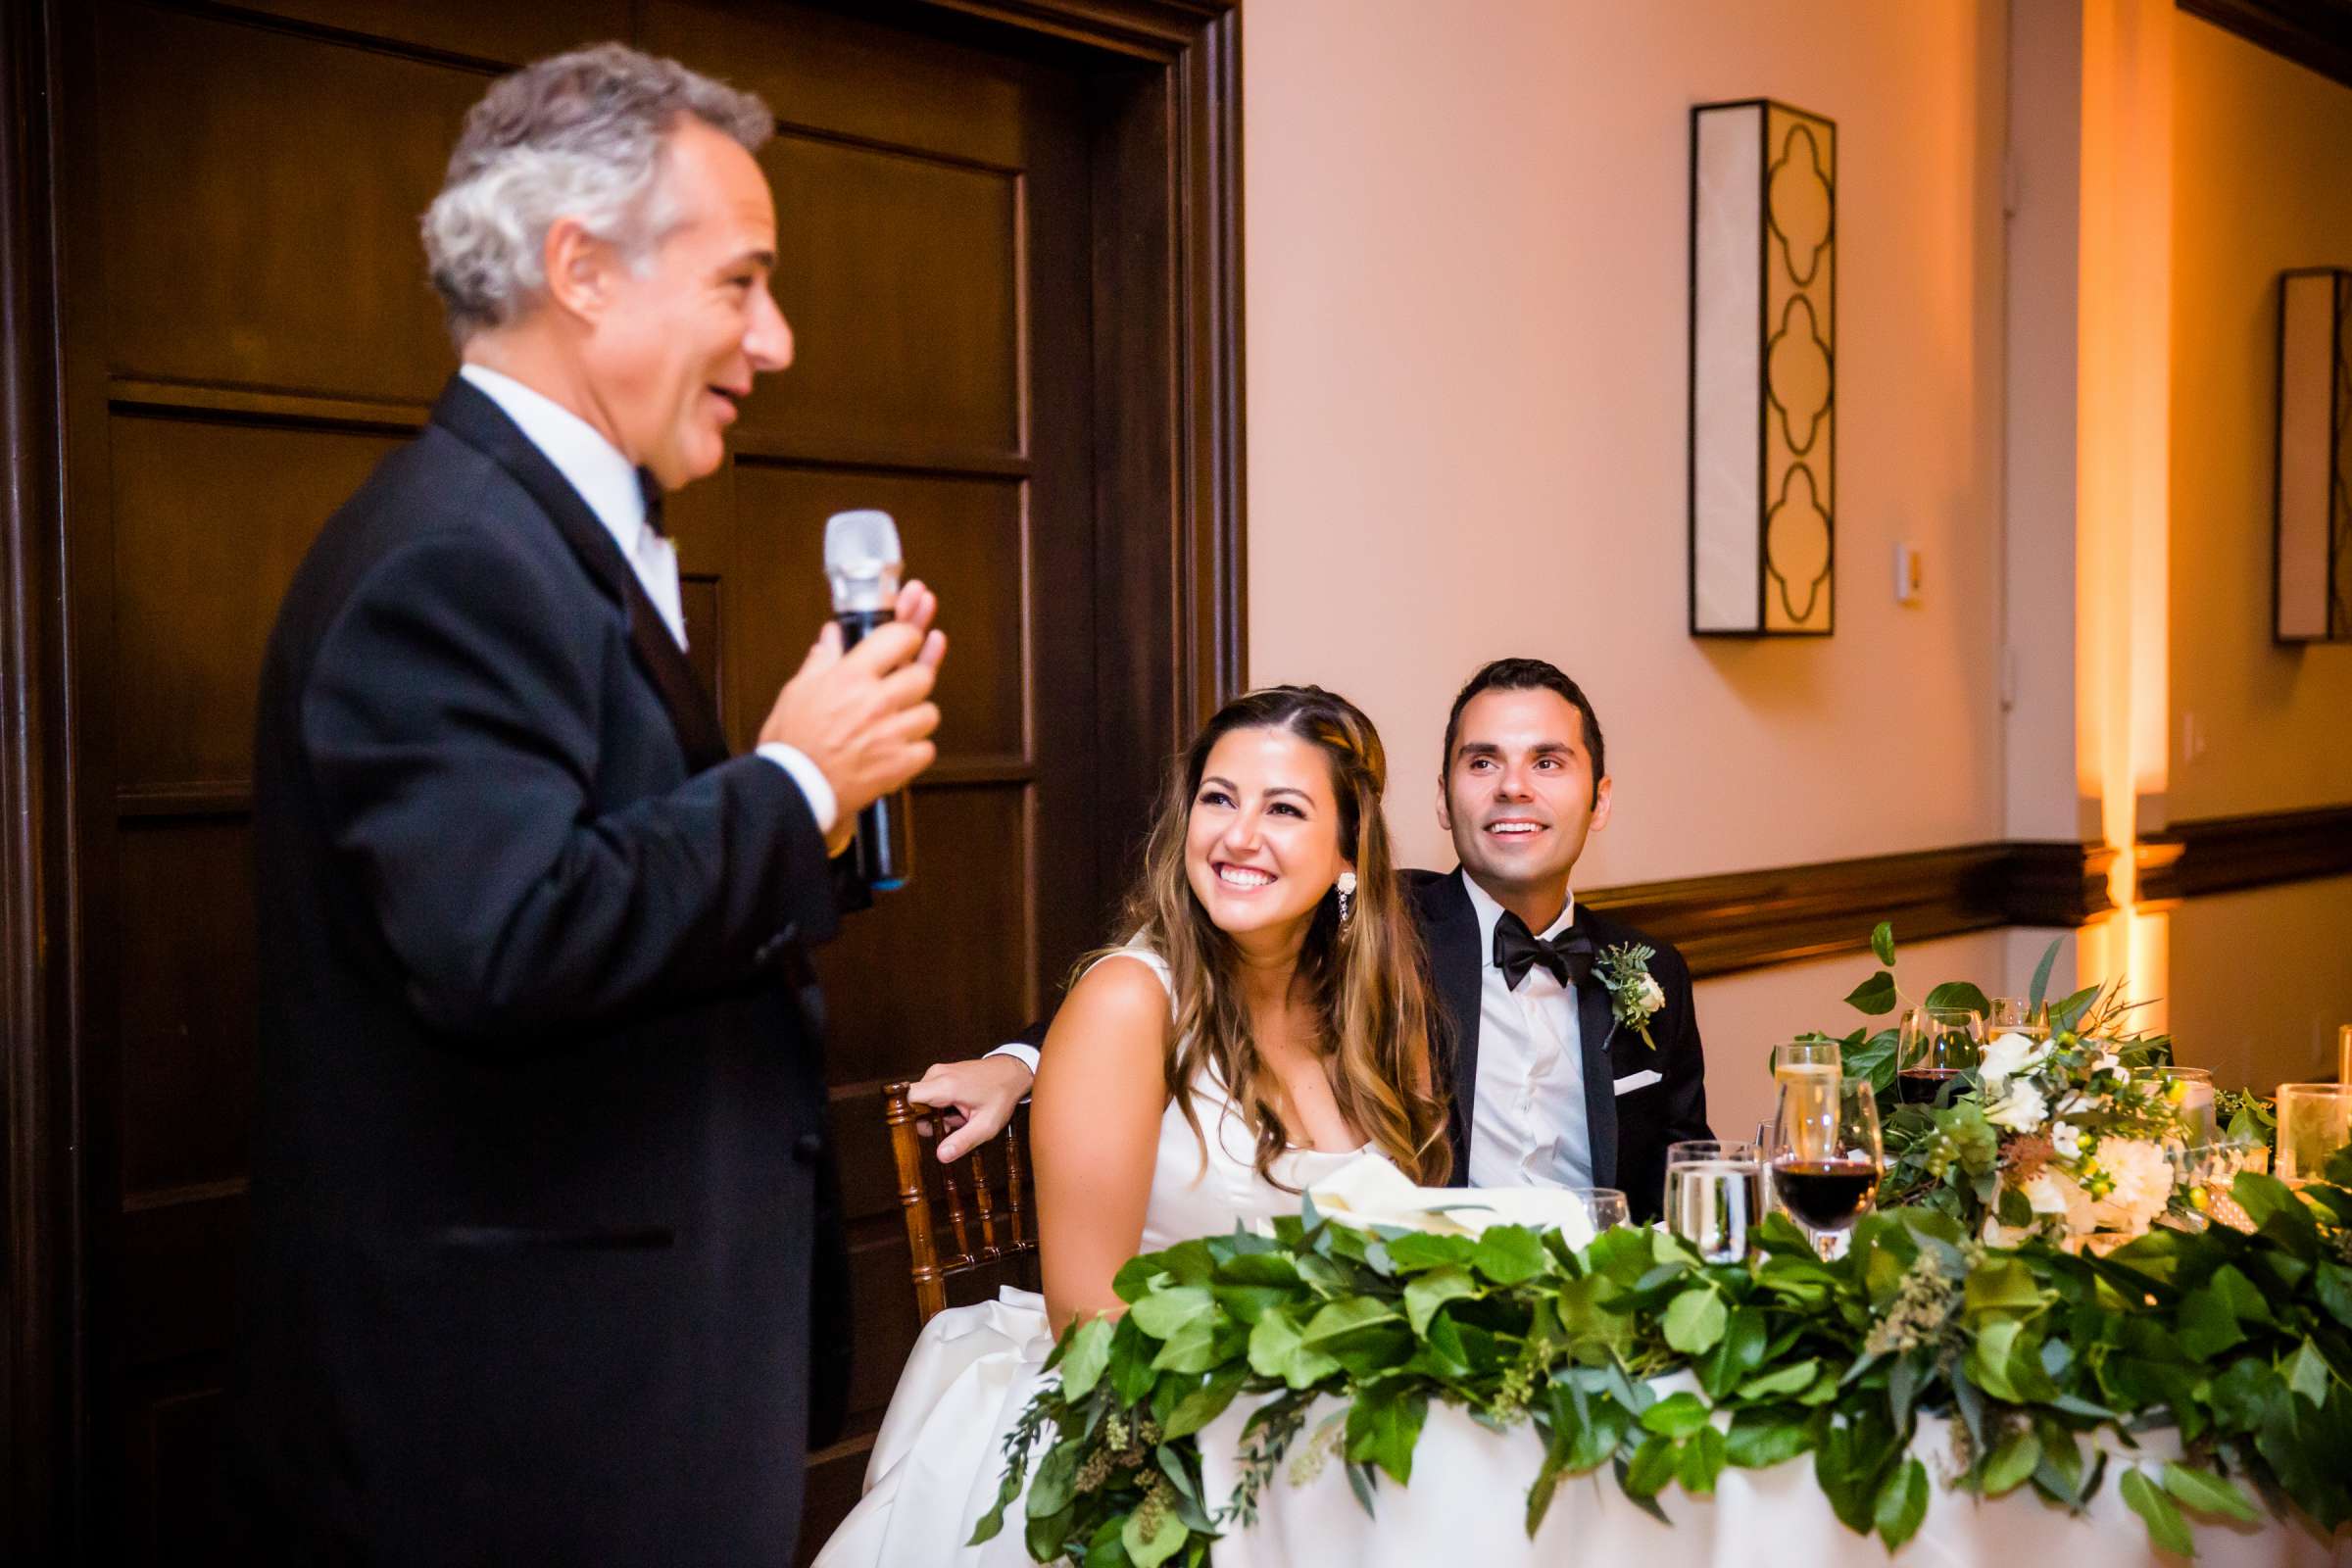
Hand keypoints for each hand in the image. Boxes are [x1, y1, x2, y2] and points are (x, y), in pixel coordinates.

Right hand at [763, 579, 946, 820]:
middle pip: (924, 676)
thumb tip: (832, 635)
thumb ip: (822, 660)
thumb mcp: (798, 691)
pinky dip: (915, 751)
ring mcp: (891, 733)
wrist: (793, 790)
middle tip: (900, 690)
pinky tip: (895, 751)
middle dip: (914, 681)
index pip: (901, 637)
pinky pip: (927, 748)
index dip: (908, 637)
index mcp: (851, 676)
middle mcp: (876, 701)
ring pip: (930, 713)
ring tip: (894, 725)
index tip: (907, 644)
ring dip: (916, 717)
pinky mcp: (900, 764)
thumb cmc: (792, 742)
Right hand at [907, 1054, 1034, 1162]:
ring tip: (960, 1117)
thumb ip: (962, 1141)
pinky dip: (941, 1106)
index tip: (920, 1130)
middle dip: (928, 1121)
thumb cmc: (1001, 1095)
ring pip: (922, 1101)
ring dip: (937, 1115)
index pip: (906, 1098)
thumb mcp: (986, 1125)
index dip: (906, 1118)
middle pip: (913, 1104)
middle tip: (951, 1126)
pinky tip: (959, 1109)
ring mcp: (937, 1072)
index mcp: (944, 1086)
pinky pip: (929, 1095)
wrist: (1013, 1071)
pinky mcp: (940, 1073)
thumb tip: (941, 1156)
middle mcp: (936, 1075)